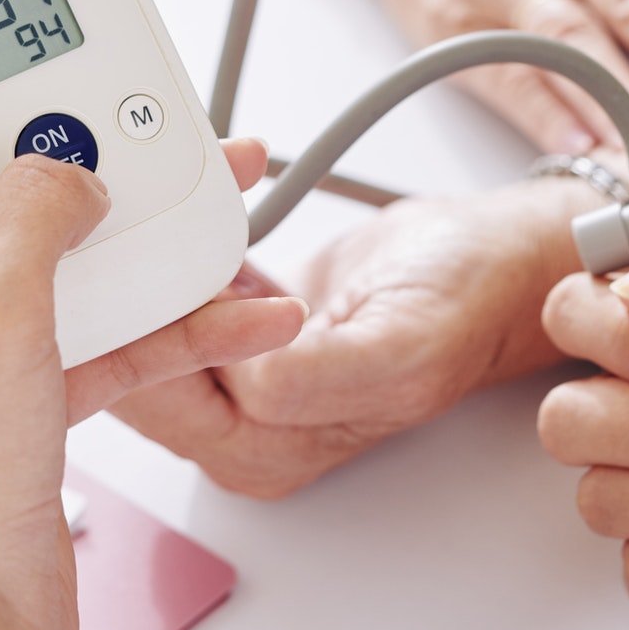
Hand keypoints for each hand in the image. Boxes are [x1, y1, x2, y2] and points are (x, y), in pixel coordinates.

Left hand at [0, 0, 304, 629]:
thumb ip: (33, 222)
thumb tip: (66, 161)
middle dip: (37, 114)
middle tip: (85, 46)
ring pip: (36, 238)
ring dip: (124, 217)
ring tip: (212, 174)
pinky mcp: (4, 392)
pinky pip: (82, 319)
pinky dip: (152, 310)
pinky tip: (235, 298)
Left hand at [111, 182, 580, 497]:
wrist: (499, 261)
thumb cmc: (466, 306)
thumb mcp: (398, 349)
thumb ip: (313, 376)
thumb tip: (242, 378)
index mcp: (261, 448)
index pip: (152, 394)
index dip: (135, 321)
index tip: (130, 250)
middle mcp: (239, 421)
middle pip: (135, 354)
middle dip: (134, 273)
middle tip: (134, 198)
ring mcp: (238, 371)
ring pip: (155, 311)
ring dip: (159, 243)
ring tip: (178, 181)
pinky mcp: (244, 321)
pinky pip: (188, 280)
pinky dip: (189, 231)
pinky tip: (208, 190)